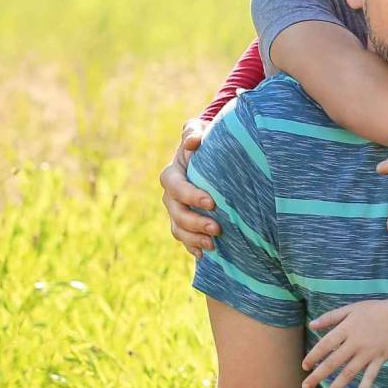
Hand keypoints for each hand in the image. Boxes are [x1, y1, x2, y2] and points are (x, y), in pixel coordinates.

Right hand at [160, 118, 217, 256]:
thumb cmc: (203, 142)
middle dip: (195, 223)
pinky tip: (204, 255)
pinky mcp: (184, 223)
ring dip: (194, 239)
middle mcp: (170, 196)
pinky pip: (184, 239)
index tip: (212, 202)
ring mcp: (176, 212)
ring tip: (213, 245)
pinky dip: (192, 247)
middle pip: (176, 214)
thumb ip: (193, 132)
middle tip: (217, 228)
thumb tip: (193, 140)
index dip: (191, 196)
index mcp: (172, 175)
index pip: (176, 187)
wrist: (206, 157)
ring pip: (178, 230)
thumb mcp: (197, 133)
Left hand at [301, 299, 387, 387]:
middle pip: (334, 362)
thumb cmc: (375, 311)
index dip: (314, 356)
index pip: (326, 344)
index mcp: (347, 328)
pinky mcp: (379, 360)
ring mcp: (368, 353)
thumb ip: (331, 317)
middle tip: (305, 387)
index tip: (304, 366)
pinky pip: (370, 377)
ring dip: (335, 387)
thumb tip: (311, 325)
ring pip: (349, 373)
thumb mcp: (352, 309)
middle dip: (318, 376)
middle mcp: (356, 342)